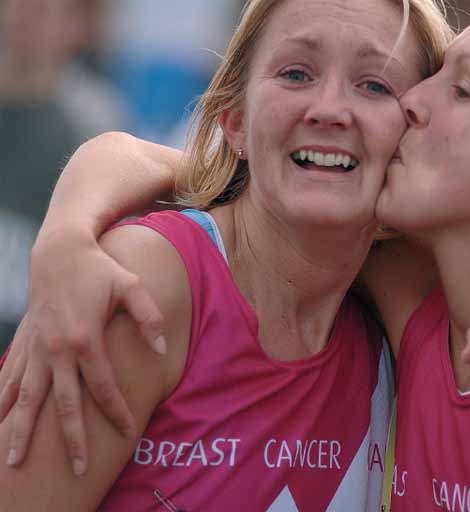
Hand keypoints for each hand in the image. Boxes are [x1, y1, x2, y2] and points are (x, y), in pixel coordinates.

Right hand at [0, 229, 165, 474]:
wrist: (59, 251)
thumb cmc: (100, 270)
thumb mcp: (131, 287)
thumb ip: (148, 319)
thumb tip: (160, 350)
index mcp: (84, 338)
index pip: (103, 387)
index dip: (117, 411)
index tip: (128, 433)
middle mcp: (55, 349)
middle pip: (63, 404)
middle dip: (70, 438)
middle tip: (77, 469)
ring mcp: (36, 348)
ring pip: (26, 399)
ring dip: (21, 431)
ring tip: (14, 462)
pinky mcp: (25, 343)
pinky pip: (9, 379)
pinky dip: (2, 402)